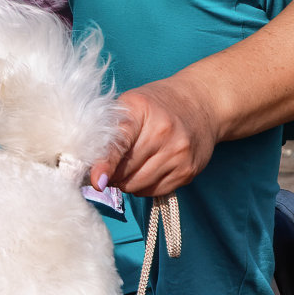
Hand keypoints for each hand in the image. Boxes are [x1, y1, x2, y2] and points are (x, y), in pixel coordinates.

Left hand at [89, 77, 223, 198]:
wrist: (202, 103)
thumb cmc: (158, 105)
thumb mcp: (131, 104)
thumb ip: (110, 131)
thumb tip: (91, 169)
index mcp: (142, 110)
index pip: (120, 142)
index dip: (105, 164)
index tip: (96, 181)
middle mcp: (163, 132)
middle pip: (126, 171)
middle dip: (111, 174)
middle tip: (107, 169)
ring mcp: (179, 154)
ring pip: (138, 185)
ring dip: (126, 183)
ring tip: (128, 168)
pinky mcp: (188, 171)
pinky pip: (154, 191)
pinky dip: (143, 187)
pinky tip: (145, 171)